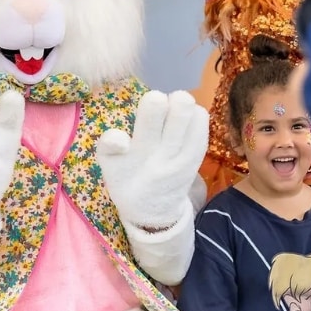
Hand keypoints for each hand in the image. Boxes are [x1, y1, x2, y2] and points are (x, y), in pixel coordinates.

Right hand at [96, 90, 208, 229]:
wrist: (152, 212)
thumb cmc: (125, 179)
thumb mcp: (107, 167)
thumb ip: (108, 147)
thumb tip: (119, 136)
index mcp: (137, 154)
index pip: (147, 125)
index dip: (150, 108)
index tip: (148, 108)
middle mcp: (165, 153)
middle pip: (181, 108)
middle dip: (170, 99)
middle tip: (160, 106)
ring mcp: (185, 155)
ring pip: (195, 113)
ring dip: (182, 106)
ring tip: (172, 114)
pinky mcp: (198, 156)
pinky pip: (203, 123)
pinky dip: (194, 115)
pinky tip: (183, 122)